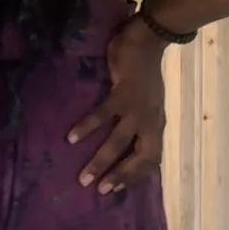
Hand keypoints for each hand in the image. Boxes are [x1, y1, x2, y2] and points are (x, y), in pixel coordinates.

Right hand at [68, 15, 165, 193]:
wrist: (149, 39)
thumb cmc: (144, 72)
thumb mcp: (148, 102)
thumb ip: (140, 121)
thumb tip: (123, 143)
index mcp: (156, 124)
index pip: (152, 160)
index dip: (135, 176)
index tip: (115, 189)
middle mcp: (150, 120)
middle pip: (140, 157)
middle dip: (120, 176)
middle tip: (99, 190)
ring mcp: (138, 107)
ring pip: (120, 141)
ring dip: (101, 160)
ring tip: (84, 176)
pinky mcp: (124, 92)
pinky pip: (104, 115)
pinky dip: (88, 126)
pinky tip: (72, 137)